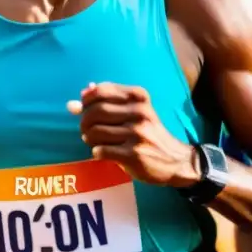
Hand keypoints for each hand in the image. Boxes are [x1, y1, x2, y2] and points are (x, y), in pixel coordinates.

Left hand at [68, 83, 199, 186]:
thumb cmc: (148, 133)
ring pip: (95, 132)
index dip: (87, 100)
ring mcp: (137, 134)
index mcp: (139, 97)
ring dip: (89, 138)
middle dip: (84, 121)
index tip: (84, 108)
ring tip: (94, 141)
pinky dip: (96, 152)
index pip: (102, 91)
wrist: (175, 160)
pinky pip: (101, 150)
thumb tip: (76, 100)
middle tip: (86, 129)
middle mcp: (139, 112)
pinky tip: (102, 152)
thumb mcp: (134, 112)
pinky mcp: (133, 154)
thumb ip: (107, 102)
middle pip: (96, 112)